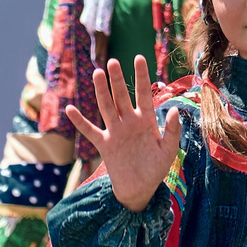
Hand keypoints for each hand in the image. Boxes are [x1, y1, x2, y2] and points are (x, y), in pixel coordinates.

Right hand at [69, 56, 180, 212]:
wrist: (140, 189)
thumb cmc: (156, 168)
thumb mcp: (169, 150)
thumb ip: (173, 130)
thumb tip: (175, 109)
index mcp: (146, 120)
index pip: (143, 93)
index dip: (141, 76)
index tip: (139, 57)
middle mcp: (129, 122)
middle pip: (121, 96)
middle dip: (117, 80)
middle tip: (112, 62)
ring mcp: (115, 132)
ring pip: (106, 107)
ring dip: (101, 91)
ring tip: (97, 73)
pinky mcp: (104, 145)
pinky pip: (90, 131)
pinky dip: (80, 121)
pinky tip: (70, 109)